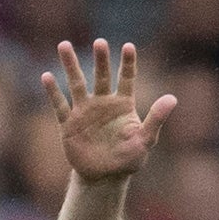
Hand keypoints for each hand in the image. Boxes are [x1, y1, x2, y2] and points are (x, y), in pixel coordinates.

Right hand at [40, 40, 174, 184]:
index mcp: (123, 104)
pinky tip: (46, 76)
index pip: (127, 77)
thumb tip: (172, 98)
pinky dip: (53, 91)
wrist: (104, 177)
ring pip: (77, 83)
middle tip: (100, 42)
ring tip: (64, 44)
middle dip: (100, 59)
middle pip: (101, 75)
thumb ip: (156, 118)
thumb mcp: (146, 140)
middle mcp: (103, 103)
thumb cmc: (128, 159)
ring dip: (71, 65)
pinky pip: (60, 105)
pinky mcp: (69, 124)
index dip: (128, 62)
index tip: (128, 46)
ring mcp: (84, 111)